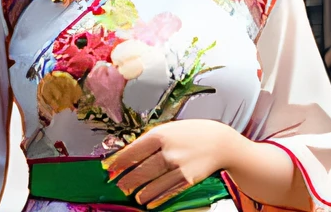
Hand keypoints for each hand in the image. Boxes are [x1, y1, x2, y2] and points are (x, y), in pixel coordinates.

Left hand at [107, 120, 247, 206]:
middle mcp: (168, 151)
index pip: (132, 151)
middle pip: (140, 171)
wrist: (221, 142)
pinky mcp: (187, 179)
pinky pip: (167, 192)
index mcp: (161, 135)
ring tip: (134, 195)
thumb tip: (130, 153)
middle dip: (127, 181)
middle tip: (119, 186)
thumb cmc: (194, 133)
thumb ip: (152, 139)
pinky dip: (156, 198)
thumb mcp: (171, 128)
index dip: (118, 162)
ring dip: (140, 192)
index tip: (109, 168)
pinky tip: (149, 202)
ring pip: (151, 184)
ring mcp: (178, 167)